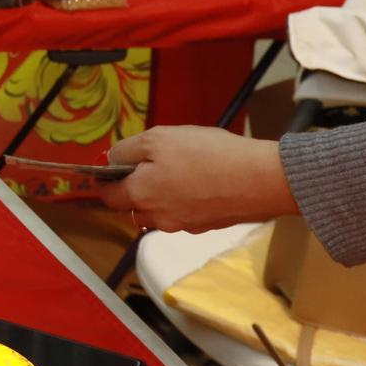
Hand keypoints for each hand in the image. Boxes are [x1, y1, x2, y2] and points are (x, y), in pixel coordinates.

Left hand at [93, 126, 297, 233]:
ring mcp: (183, 225)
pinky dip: (184, 199)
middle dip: (134, 187)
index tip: (109, 168)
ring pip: (159, 211)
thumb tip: (111, 161)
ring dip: (159, 194)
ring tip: (178, 168)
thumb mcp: (158, 139)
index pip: (108, 195)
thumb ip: (127, 151)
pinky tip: (201, 179)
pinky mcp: (206, 225)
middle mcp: (158, 217)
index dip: (105, 180)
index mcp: (140, 196)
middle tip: (149, 162)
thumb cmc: (207, 154)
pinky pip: (183, 212)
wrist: (260, 179)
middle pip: (133, 206)